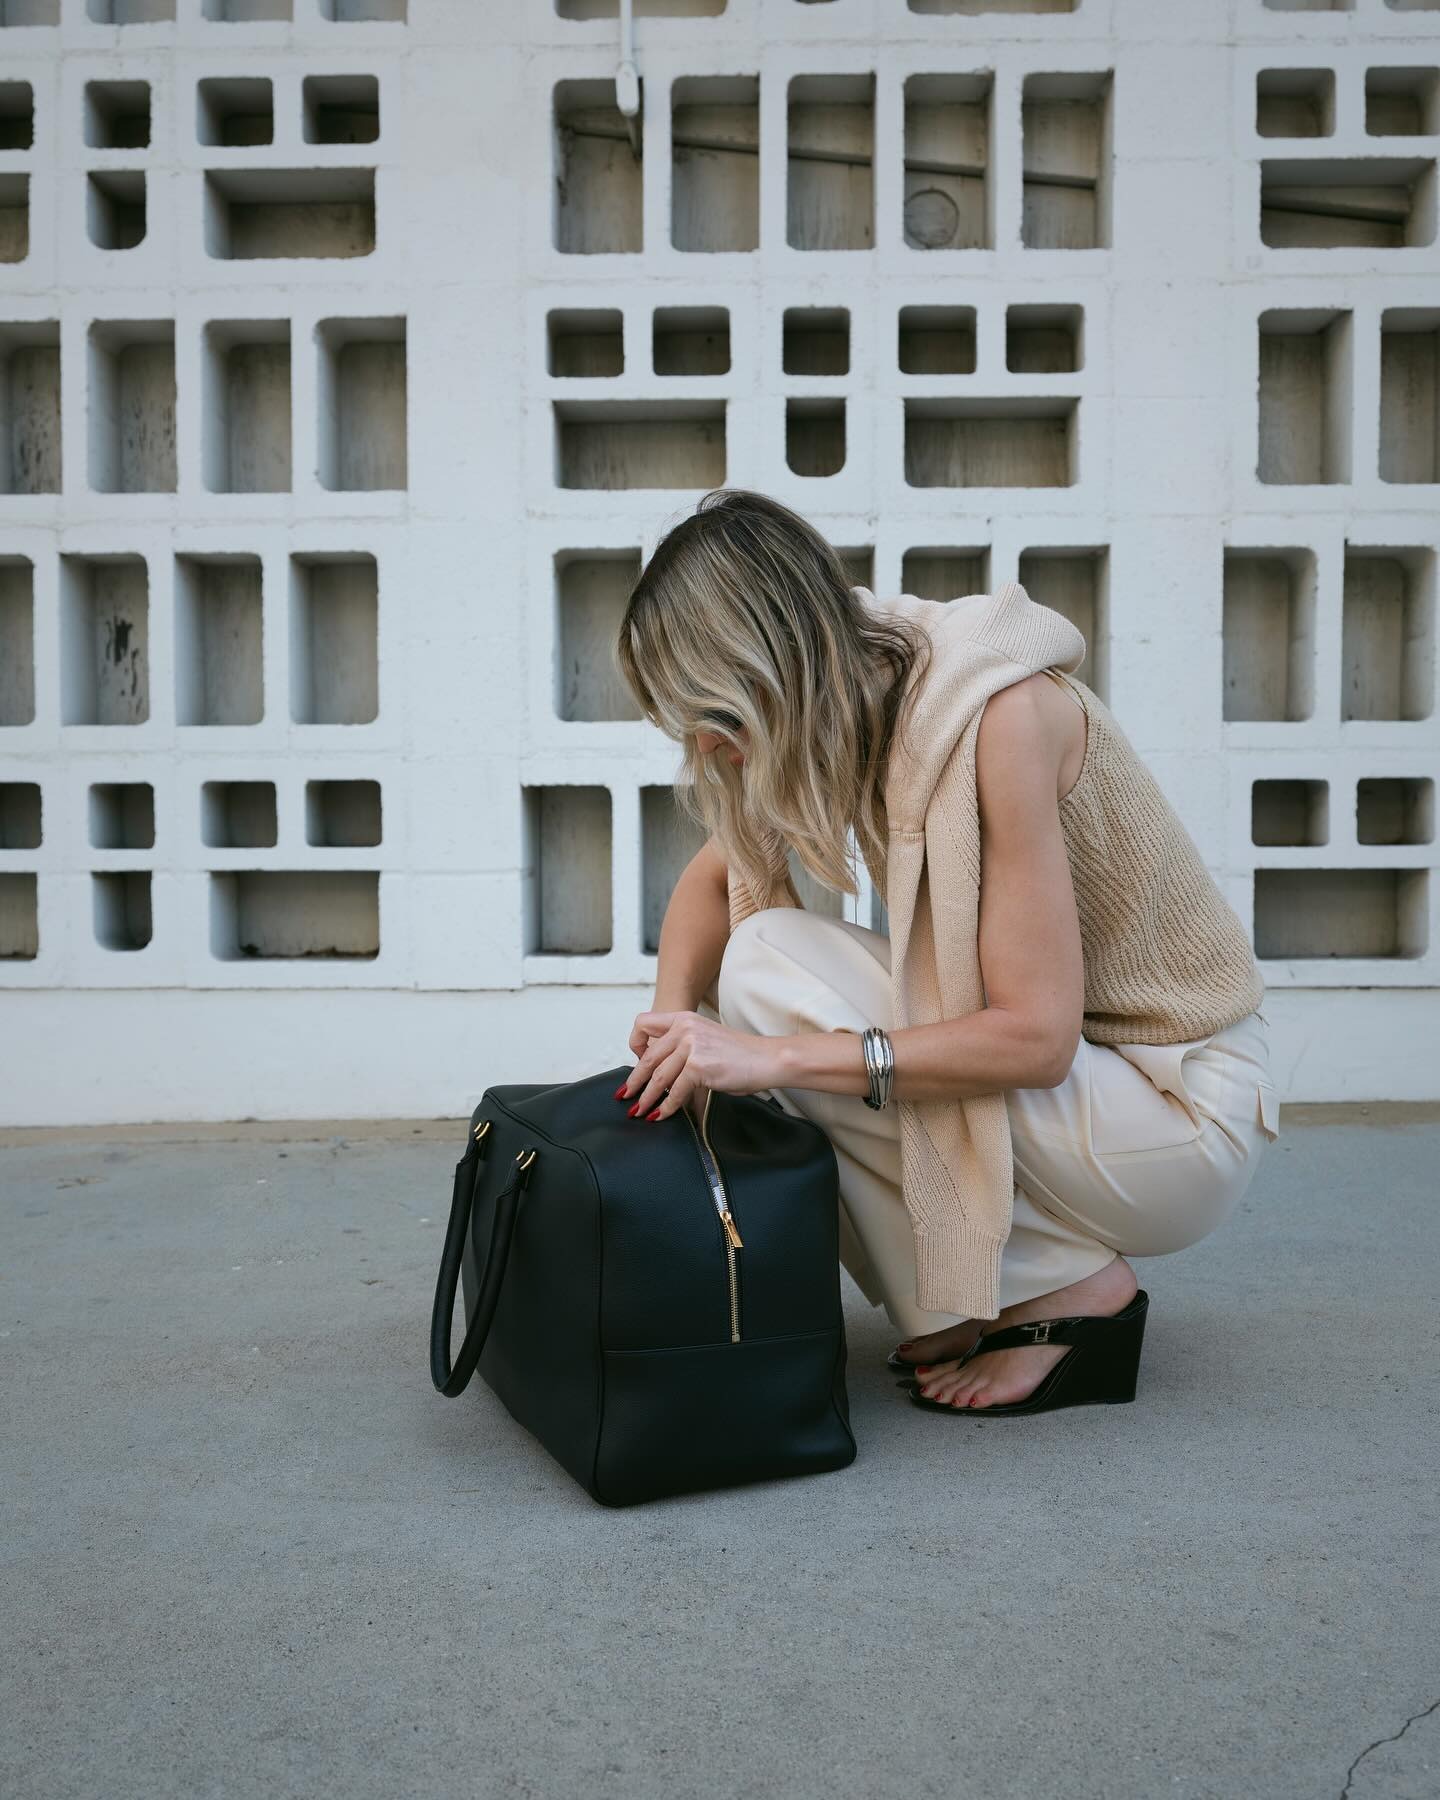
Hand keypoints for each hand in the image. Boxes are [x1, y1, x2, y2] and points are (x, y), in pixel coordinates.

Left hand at [618, 1010, 783, 1121]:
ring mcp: (691, 1046)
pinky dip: (667, 1107)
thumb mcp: (707, 1039)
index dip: (634, 1044)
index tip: (635, 1062)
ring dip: (646, 1098)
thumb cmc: (741, 1054)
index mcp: (685, 1019)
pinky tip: (662, 1115)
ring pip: (658, 1077)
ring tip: (639, 1111)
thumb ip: (683, 1047)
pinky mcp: (698, 1066)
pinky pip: (675, 1091)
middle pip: (648, 1057)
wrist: (767, 1059)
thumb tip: (661, 1072)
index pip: (644, 1023)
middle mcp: (685, 1028)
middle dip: (634, 1081)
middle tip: (625, 1096)